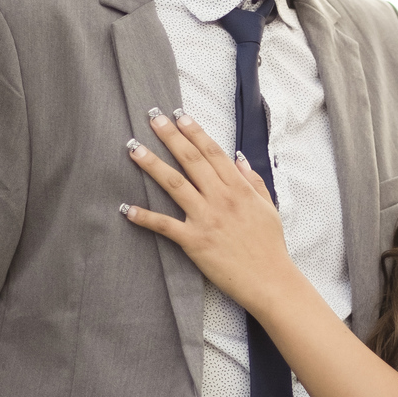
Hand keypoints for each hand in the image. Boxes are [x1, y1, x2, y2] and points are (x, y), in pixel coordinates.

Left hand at [121, 110, 293, 314]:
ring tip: (134, 149)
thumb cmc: (270, 246)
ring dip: (152, 165)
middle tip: (153, 117)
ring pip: (175, 184)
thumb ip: (252, 180)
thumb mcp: (268, 207)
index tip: (180, 115)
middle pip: (192, 161)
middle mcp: (221, 199)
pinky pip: (165, 226)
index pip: (213, 153)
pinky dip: (144, 217)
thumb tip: (238, 157)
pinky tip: (127, 208)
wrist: (270, 281)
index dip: (195, 132)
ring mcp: (207, 219)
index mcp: (239, 189)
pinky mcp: (194, 241)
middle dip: (171, 136)